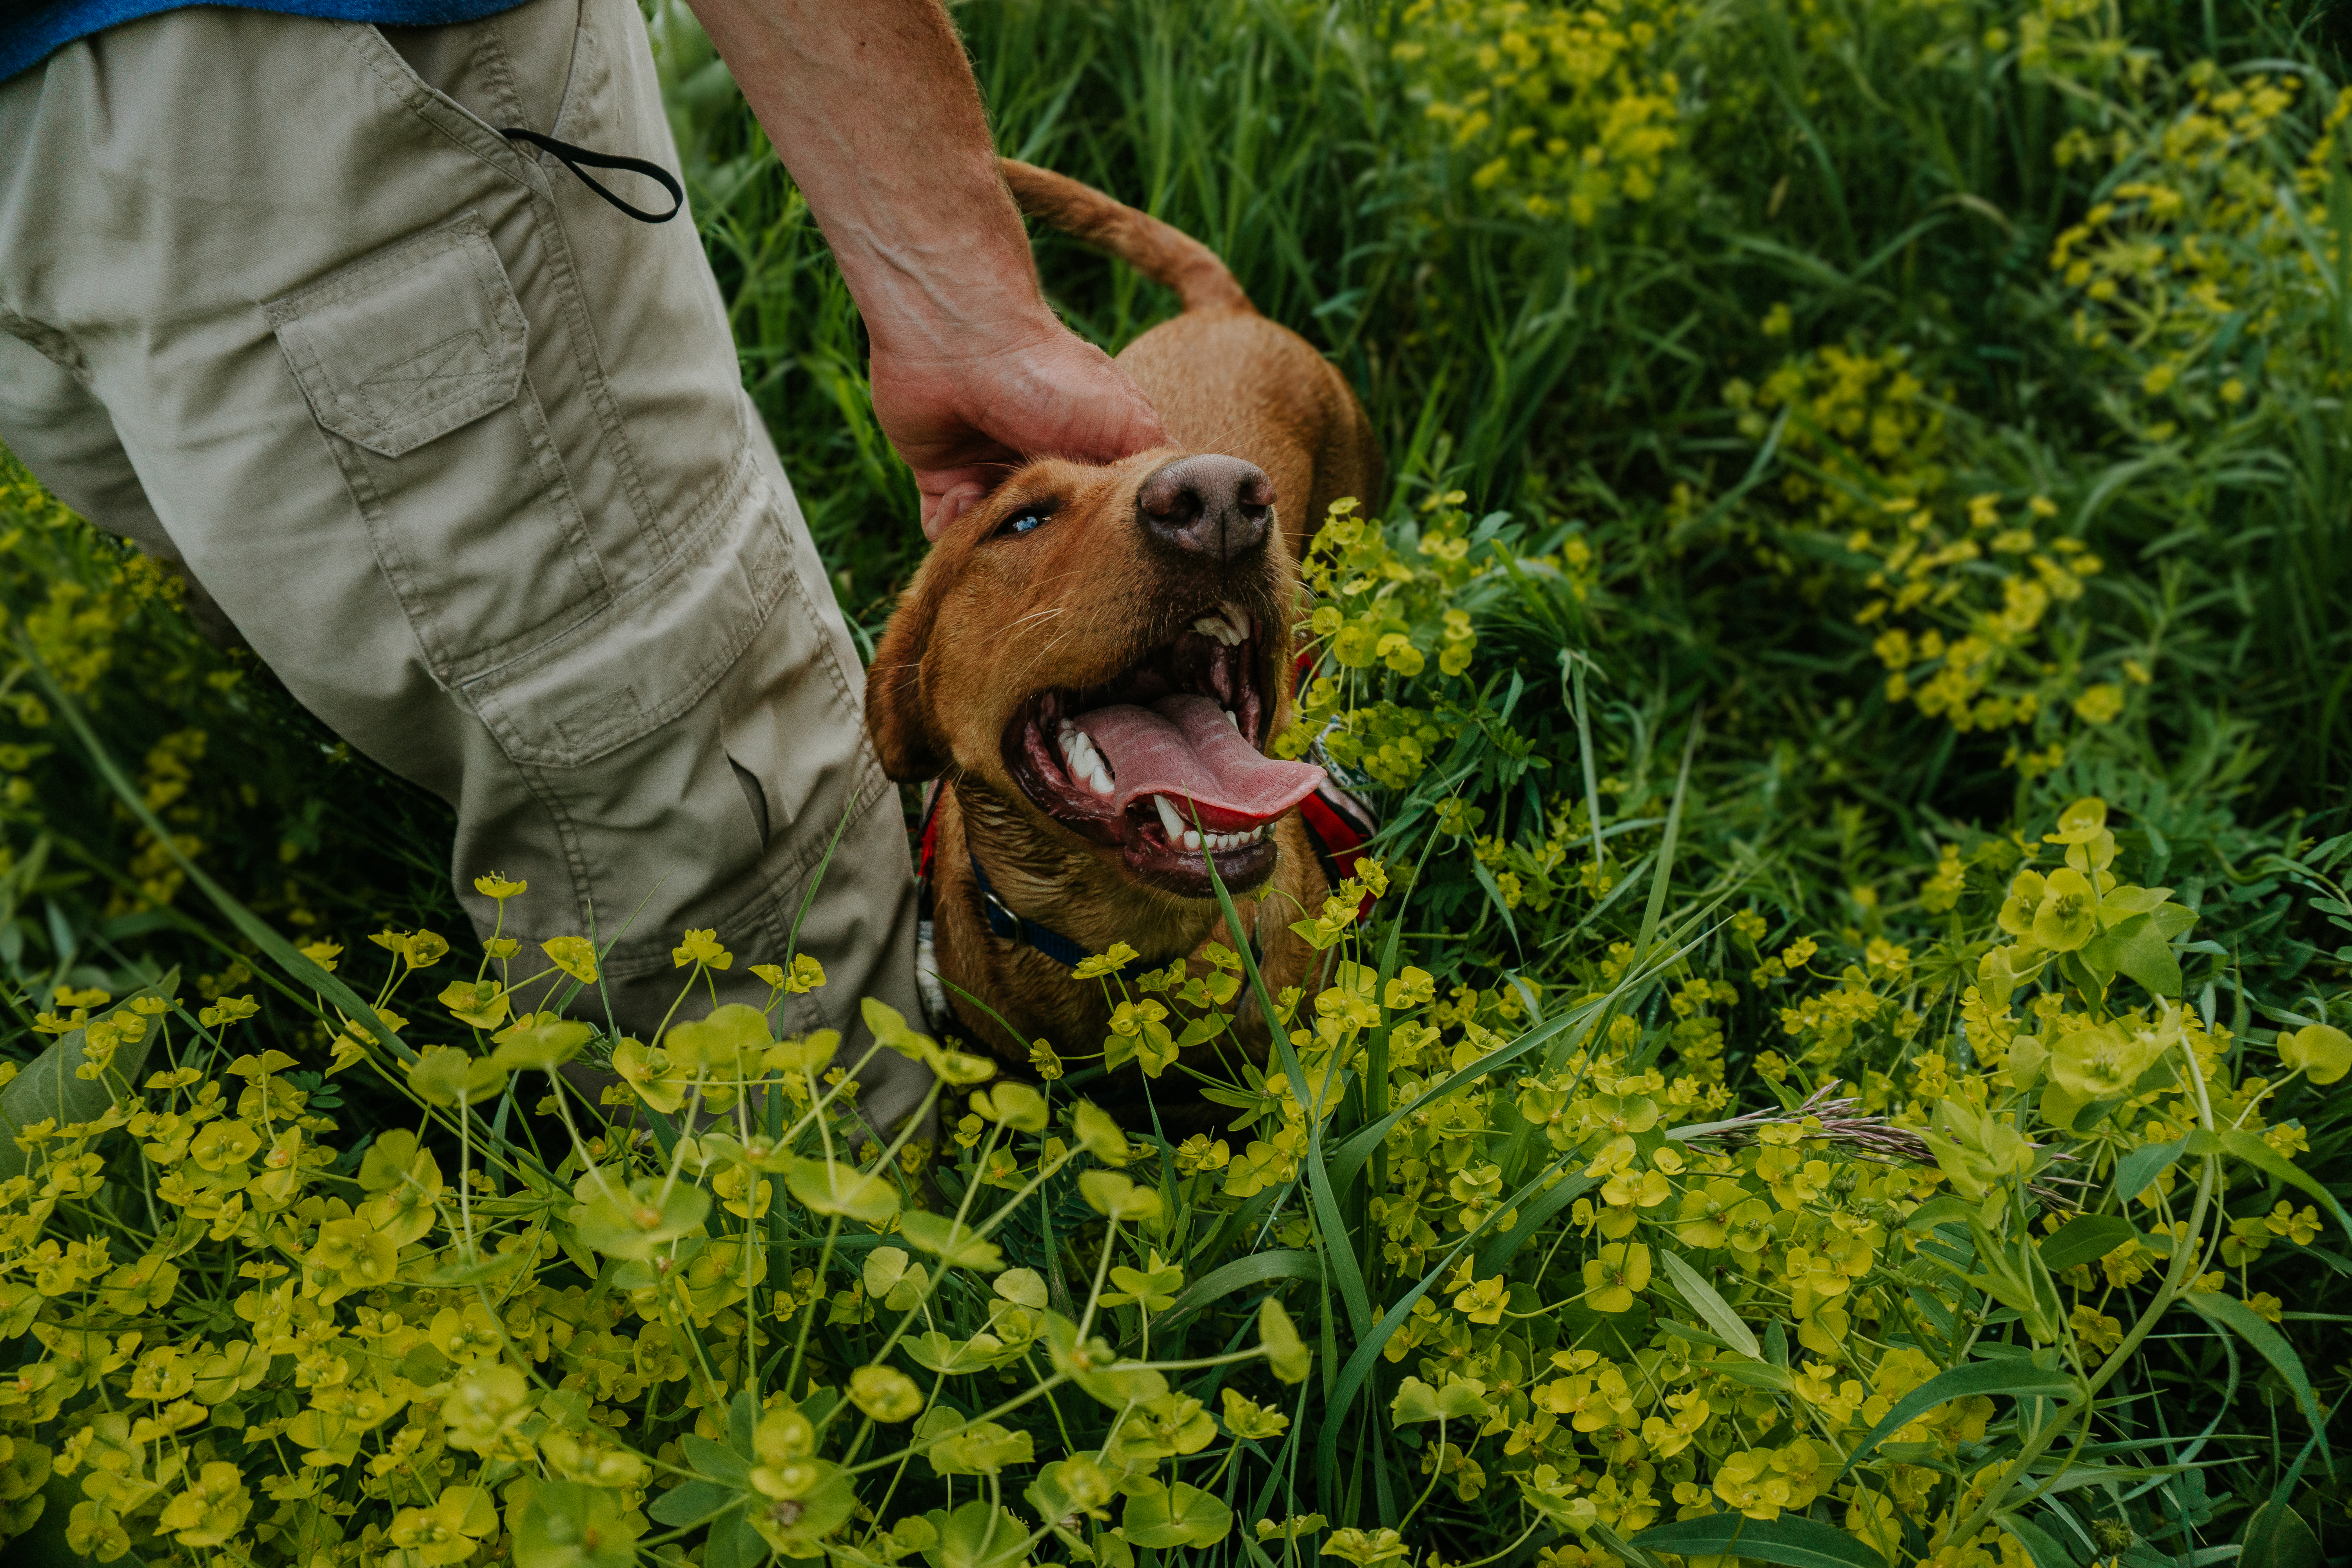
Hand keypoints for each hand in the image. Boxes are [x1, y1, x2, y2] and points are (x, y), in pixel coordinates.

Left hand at [870, 320, 1167, 538]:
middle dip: (1042, 544)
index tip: (1094, 543)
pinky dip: (952, 526)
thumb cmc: (1052, 375)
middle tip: (1036, 518)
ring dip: (994, 533)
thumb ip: (1157, 474)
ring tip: (990, 494)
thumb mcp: (1130, 424)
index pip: (1102, 525)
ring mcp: (991, 479)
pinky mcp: (942, 483)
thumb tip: (1180, 519)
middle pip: (1047, 543)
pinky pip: (948, 535)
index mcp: (1090, 460)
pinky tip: (959, 491)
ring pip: (998, 546)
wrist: (960, 338)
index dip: (1099, 542)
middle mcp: (1042, 473)